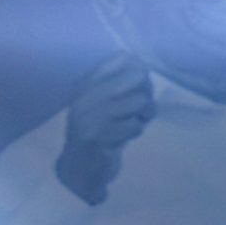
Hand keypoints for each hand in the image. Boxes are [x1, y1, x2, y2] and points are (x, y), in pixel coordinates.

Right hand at [55, 54, 154, 204]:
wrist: (79, 167)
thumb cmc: (98, 129)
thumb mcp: (105, 100)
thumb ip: (123, 82)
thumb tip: (143, 65)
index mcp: (87, 82)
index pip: (123, 57)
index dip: (140, 69)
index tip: (138, 86)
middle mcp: (85, 94)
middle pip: (138, 75)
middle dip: (146, 92)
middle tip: (139, 109)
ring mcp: (89, 115)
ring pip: (140, 101)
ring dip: (142, 115)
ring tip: (130, 124)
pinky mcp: (97, 136)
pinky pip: (135, 126)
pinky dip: (135, 132)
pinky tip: (122, 137)